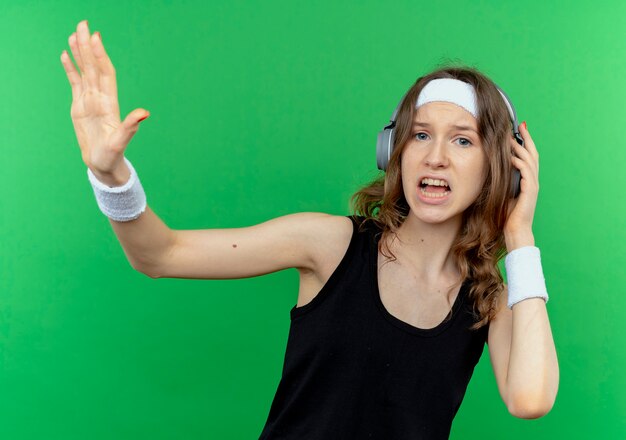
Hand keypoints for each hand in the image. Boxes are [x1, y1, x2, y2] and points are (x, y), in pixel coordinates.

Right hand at [60, 20, 148, 177]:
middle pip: (94, 67)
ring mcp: (90, 100)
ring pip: (84, 71)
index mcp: (109, 103)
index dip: (101, 56)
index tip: (96, 37)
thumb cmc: (113, 155)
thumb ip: (131, 126)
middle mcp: (100, 98)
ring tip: (75, 33)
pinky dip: (71, 68)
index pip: (105, 73)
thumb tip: (145, 113)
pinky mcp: (80, 106)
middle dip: (89, 46)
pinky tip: (66, 54)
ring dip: (80, 53)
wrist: (103, 164)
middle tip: (83, 24)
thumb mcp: (121, 142)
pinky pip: (75, 82)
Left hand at [504, 122, 538, 246]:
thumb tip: (492, 169)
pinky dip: (520, 162)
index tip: (519, 130)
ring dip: (521, 148)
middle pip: (533, 153)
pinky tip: (512, 157)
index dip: (525, 143)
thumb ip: (502, 181)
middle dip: (527, 139)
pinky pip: (526, 172)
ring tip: (512, 138)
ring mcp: (533, 185)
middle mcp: (532, 180)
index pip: (528, 156)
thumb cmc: (507, 214)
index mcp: (527, 180)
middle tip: (521, 126)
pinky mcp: (530, 191)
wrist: (515, 230)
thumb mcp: (503, 192)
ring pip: (530, 160)